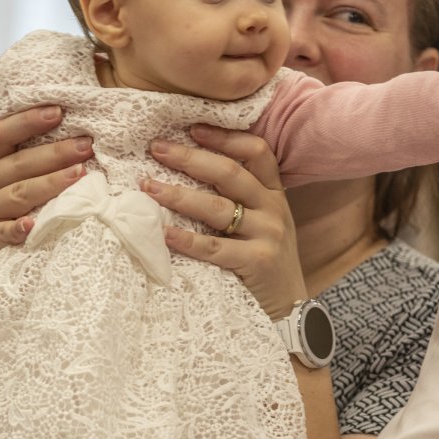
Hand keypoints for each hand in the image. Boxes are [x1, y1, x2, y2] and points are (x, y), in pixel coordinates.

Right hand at [0, 105, 92, 286]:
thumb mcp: (1, 185)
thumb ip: (25, 164)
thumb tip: (72, 138)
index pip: (3, 134)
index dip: (28, 121)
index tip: (58, 110)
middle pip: (19, 164)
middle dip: (55, 153)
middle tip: (86, 145)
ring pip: (18, 194)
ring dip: (49, 183)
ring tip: (78, 174)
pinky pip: (3, 232)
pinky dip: (18, 228)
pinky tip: (34, 224)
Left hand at [143, 125, 306, 320]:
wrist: (291, 310)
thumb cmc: (264, 262)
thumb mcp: (263, 223)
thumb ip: (240, 198)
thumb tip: (188, 168)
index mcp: (273, 194)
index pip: (256, 152)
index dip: (224, 137)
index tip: (191, 128)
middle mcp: (273, 209)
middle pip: (230, 173)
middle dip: (189, 158)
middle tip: (156, 148)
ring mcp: (267, 235)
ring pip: (218, 208)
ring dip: (179, 195)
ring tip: (148, 187)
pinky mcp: (257, 263)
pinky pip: (215, 248)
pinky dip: (188, 240)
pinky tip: (165, 234)